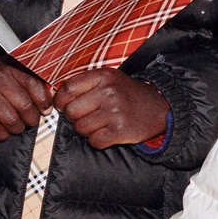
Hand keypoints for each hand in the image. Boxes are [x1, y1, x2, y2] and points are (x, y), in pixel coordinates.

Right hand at [0, 58, 50, 140]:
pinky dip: (1, 135)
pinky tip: (2, 131)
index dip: (44, 102)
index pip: (35, 86)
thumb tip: (51, 96)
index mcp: (11, 67)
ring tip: (16, 126)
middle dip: (31, 119)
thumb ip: (30, 79)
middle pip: (25, 107)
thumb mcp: (10, 68)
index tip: (46, 109)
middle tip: (30, 120)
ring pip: (11, 120)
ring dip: (17, 128)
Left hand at [54, 69, 170, 149]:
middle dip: (76, 118)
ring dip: (87, 130)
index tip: (63, 106)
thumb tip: (57, 99)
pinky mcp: (120, 130)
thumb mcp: (110, 79)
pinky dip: (97, 141)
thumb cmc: (128, 94)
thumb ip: (86, 84)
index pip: (67, 89)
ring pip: (81, 128)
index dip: (60, 101)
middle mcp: (109, 92)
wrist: (160, 107)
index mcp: (103, 76)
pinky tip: (107, 133)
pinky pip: (94, 141)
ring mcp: (115, 112)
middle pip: (72, 111)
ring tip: (100, 124)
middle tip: (88, 116)